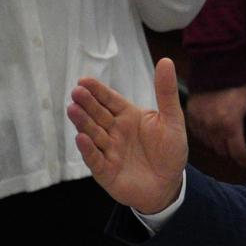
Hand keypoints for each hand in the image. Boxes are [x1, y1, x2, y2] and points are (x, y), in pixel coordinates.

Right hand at [68, 57, 188, 214]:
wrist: (169, 185)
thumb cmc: (170, 151)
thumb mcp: (172, 120)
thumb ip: (166, 93)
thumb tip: (166, 61)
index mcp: (128, 117)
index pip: (110, 100)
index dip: (98, 91)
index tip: (84, 80)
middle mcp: (115, 132)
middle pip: (98, 115)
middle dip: (87, 104)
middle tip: (76, 92)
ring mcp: (108, 151)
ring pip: (93, 134)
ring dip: (83, 123)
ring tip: (73, 109)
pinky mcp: (106, 171)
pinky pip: (96, 159)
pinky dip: (88, 150)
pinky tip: (81, 138)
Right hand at [186, 84, 245, 168]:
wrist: (214, 68)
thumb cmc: (235, 84)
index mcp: (230, 125)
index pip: (237, 153)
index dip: (245, 160)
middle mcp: (213, 127)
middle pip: (222, 152)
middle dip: (232, 152)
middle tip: (238, 147)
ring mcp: (200, 123)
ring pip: (210, 145)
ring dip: (219, 144)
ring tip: (226, 137)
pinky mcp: (191, 117)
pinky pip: (199, 135)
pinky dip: (207, 136)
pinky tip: (214, 130)